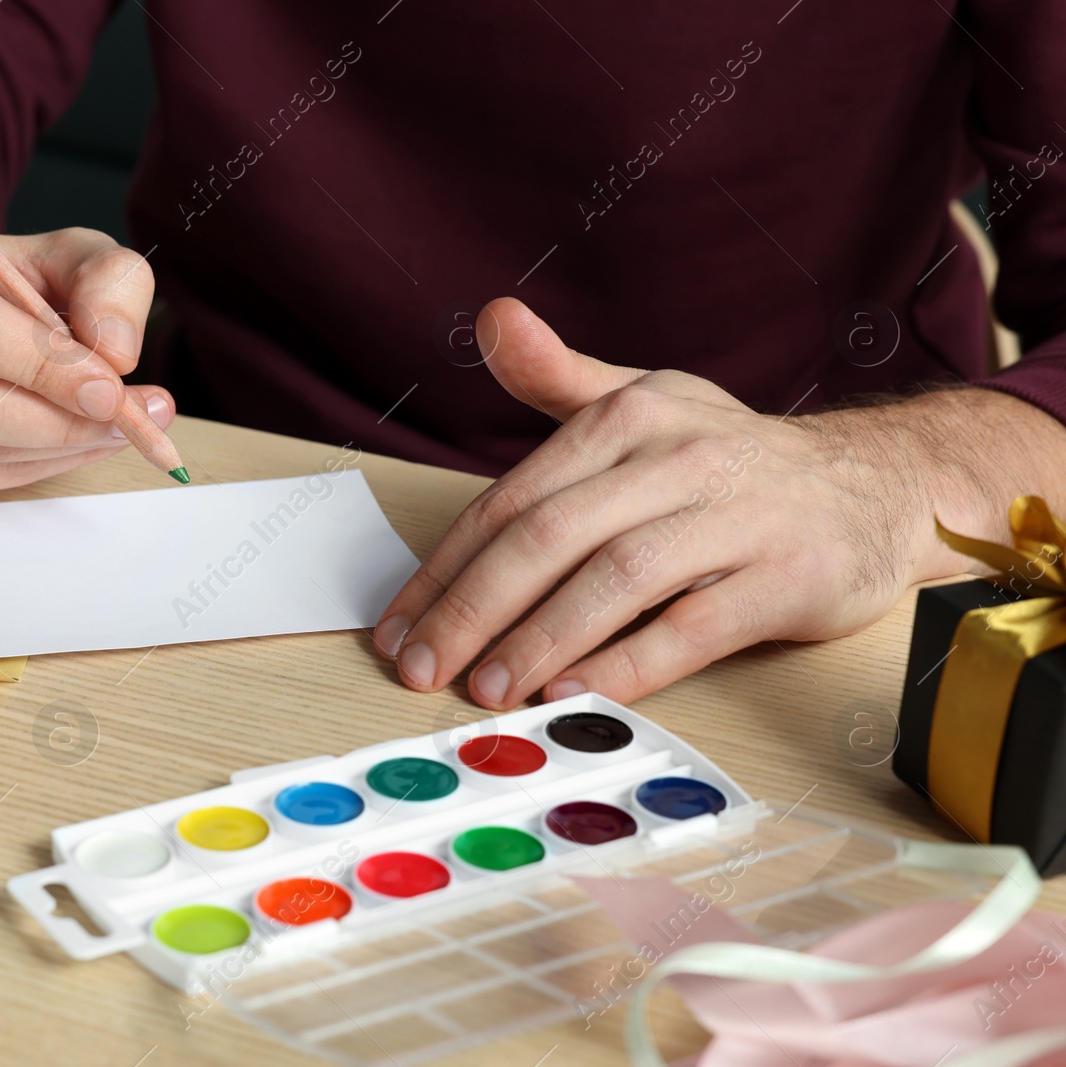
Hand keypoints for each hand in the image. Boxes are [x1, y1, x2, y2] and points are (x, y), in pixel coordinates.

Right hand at [0, 212, 172, 502]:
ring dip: (60, 447)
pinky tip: (69, 437)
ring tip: (113, 423)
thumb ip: (109, 282)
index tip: (111, 388)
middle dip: (62, 420)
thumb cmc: (6, 277)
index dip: (42, 366)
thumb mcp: (68, 253)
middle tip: (132, 418)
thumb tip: (117, 353)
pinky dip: (38, 465)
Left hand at [373, 297, 985, 708]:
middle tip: (422, 668)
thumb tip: (491, 320)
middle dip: (473, 609)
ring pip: (614, 581)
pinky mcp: (785, 578)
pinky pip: (691, 628)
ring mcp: (736, 517)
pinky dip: (628, 663)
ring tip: (485, 690)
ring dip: (539, 641)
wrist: (875, 484)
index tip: (398, 626)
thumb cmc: (730, 455)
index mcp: (628, 416)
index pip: (511, 498)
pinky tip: (574, 692)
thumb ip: (558, 375)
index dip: (446, 568)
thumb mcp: (645, 398)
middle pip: (550, 537)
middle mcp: (679, 457)